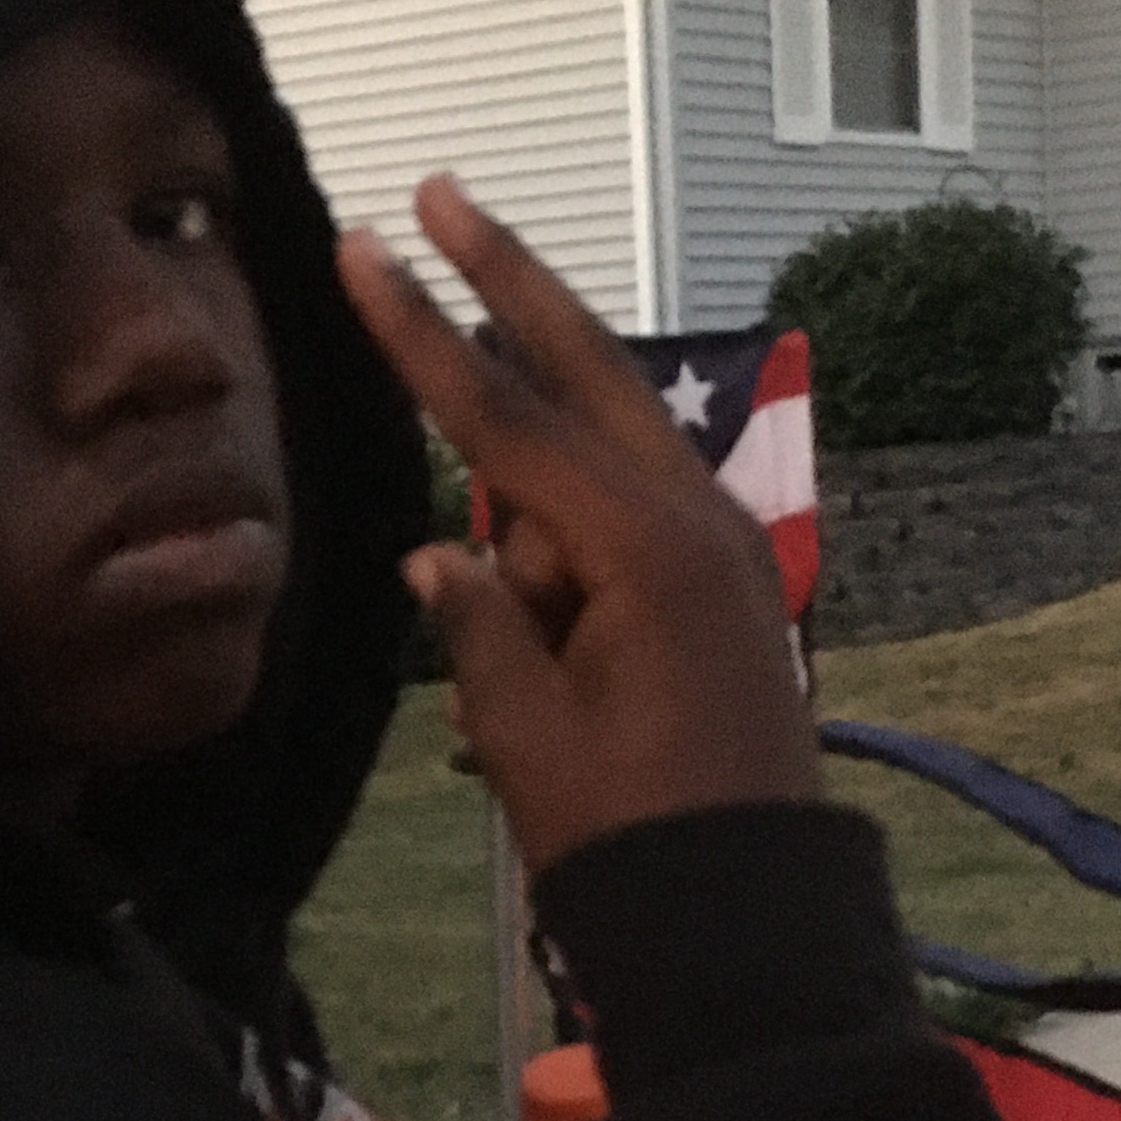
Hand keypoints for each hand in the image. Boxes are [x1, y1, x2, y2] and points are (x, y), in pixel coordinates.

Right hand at [336, 176, 818, 874]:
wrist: (756, 927)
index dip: (423, 332)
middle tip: (437, 192)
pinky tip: (541, 621)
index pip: (507, 418)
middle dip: (506, 285)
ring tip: (535, 692)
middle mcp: (699, 525)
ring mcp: (727, 552)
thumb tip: (436, 552)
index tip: (364, 247)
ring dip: (533, 507)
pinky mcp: (730, 590)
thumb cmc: (634, 845)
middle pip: (583, 372)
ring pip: (603, 464)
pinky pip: (633, 524)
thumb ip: (477, 628)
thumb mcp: (528, 741)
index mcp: (647, 553)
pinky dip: (572, 540)